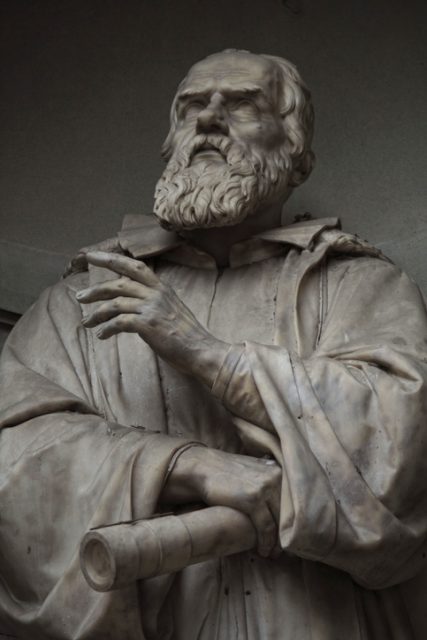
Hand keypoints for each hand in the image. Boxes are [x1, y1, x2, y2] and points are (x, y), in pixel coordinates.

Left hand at [76, 251, 229, 385]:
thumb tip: (133, 304)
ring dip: (96, 313)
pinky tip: (102, 335)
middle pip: (119, 282)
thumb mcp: (172, 309)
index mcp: (162, 287)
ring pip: (115, 303)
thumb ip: (154, 302)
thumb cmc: (187, 335)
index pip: (134, 266)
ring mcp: (152, 307)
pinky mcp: (148, 324)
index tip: (92, 256)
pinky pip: (119, 322)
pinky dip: (107, 328)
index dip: (111, 259)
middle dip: (95, 289)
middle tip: (79, 296)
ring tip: (86, 322)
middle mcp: (156, 293)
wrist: (202, 351)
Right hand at [162, 446, 281, 557]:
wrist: (203, 467)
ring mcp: (266, 486)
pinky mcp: (254, 498)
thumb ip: (270, 481)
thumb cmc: (228, 473)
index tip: (290, 538)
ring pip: (280, 522)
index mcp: (279, 469)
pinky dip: (266, 542)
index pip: (294, 502)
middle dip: (287, 535)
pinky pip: (266, 527)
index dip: (293, 522)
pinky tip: (263, 551)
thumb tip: (284, 502)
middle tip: (283, 551)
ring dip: (277, 543)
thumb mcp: (254, 471)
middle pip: (290, 513)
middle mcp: (276, 476)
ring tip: (272, 554)